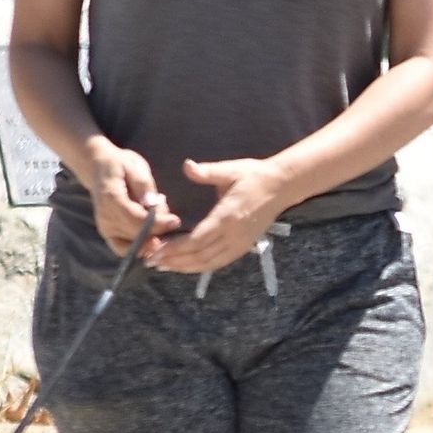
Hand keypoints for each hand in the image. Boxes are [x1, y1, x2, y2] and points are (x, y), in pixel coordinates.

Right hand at [86, 145, 179, 256]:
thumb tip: (154, 206)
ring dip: (151, 238)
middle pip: (136, 235)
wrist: (99, 169)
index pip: (136, 219)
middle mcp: (105, 218)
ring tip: (160, 221)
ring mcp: (105, 229)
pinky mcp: (108, 235)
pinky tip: (154, 236)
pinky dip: (141, 247)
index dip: (157, 224)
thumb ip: (145, 187)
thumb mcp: (135, 167)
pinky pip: (126, 249)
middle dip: (158, 231)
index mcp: (111, 199)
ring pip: (133, 245)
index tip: (175, 221)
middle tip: (171, 219)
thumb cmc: (120, 166)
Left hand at [148, 157, 286, 275]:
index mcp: (227, 217)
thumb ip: (207, 172)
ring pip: (208, 263)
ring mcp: (240, 244)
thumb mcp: (230, 170)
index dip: (175, 249)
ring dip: (185, 267)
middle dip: (174, 261)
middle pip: (200, 256)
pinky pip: (219, 262)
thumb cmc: (254, 175)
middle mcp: (233, 236)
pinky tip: (186, 266)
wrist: (282, 186)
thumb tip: (187, 166)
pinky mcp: (244, 247)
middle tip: (151, 261)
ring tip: (163, 266)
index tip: (156, 250)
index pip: (197, 240)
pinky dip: (200, 267)